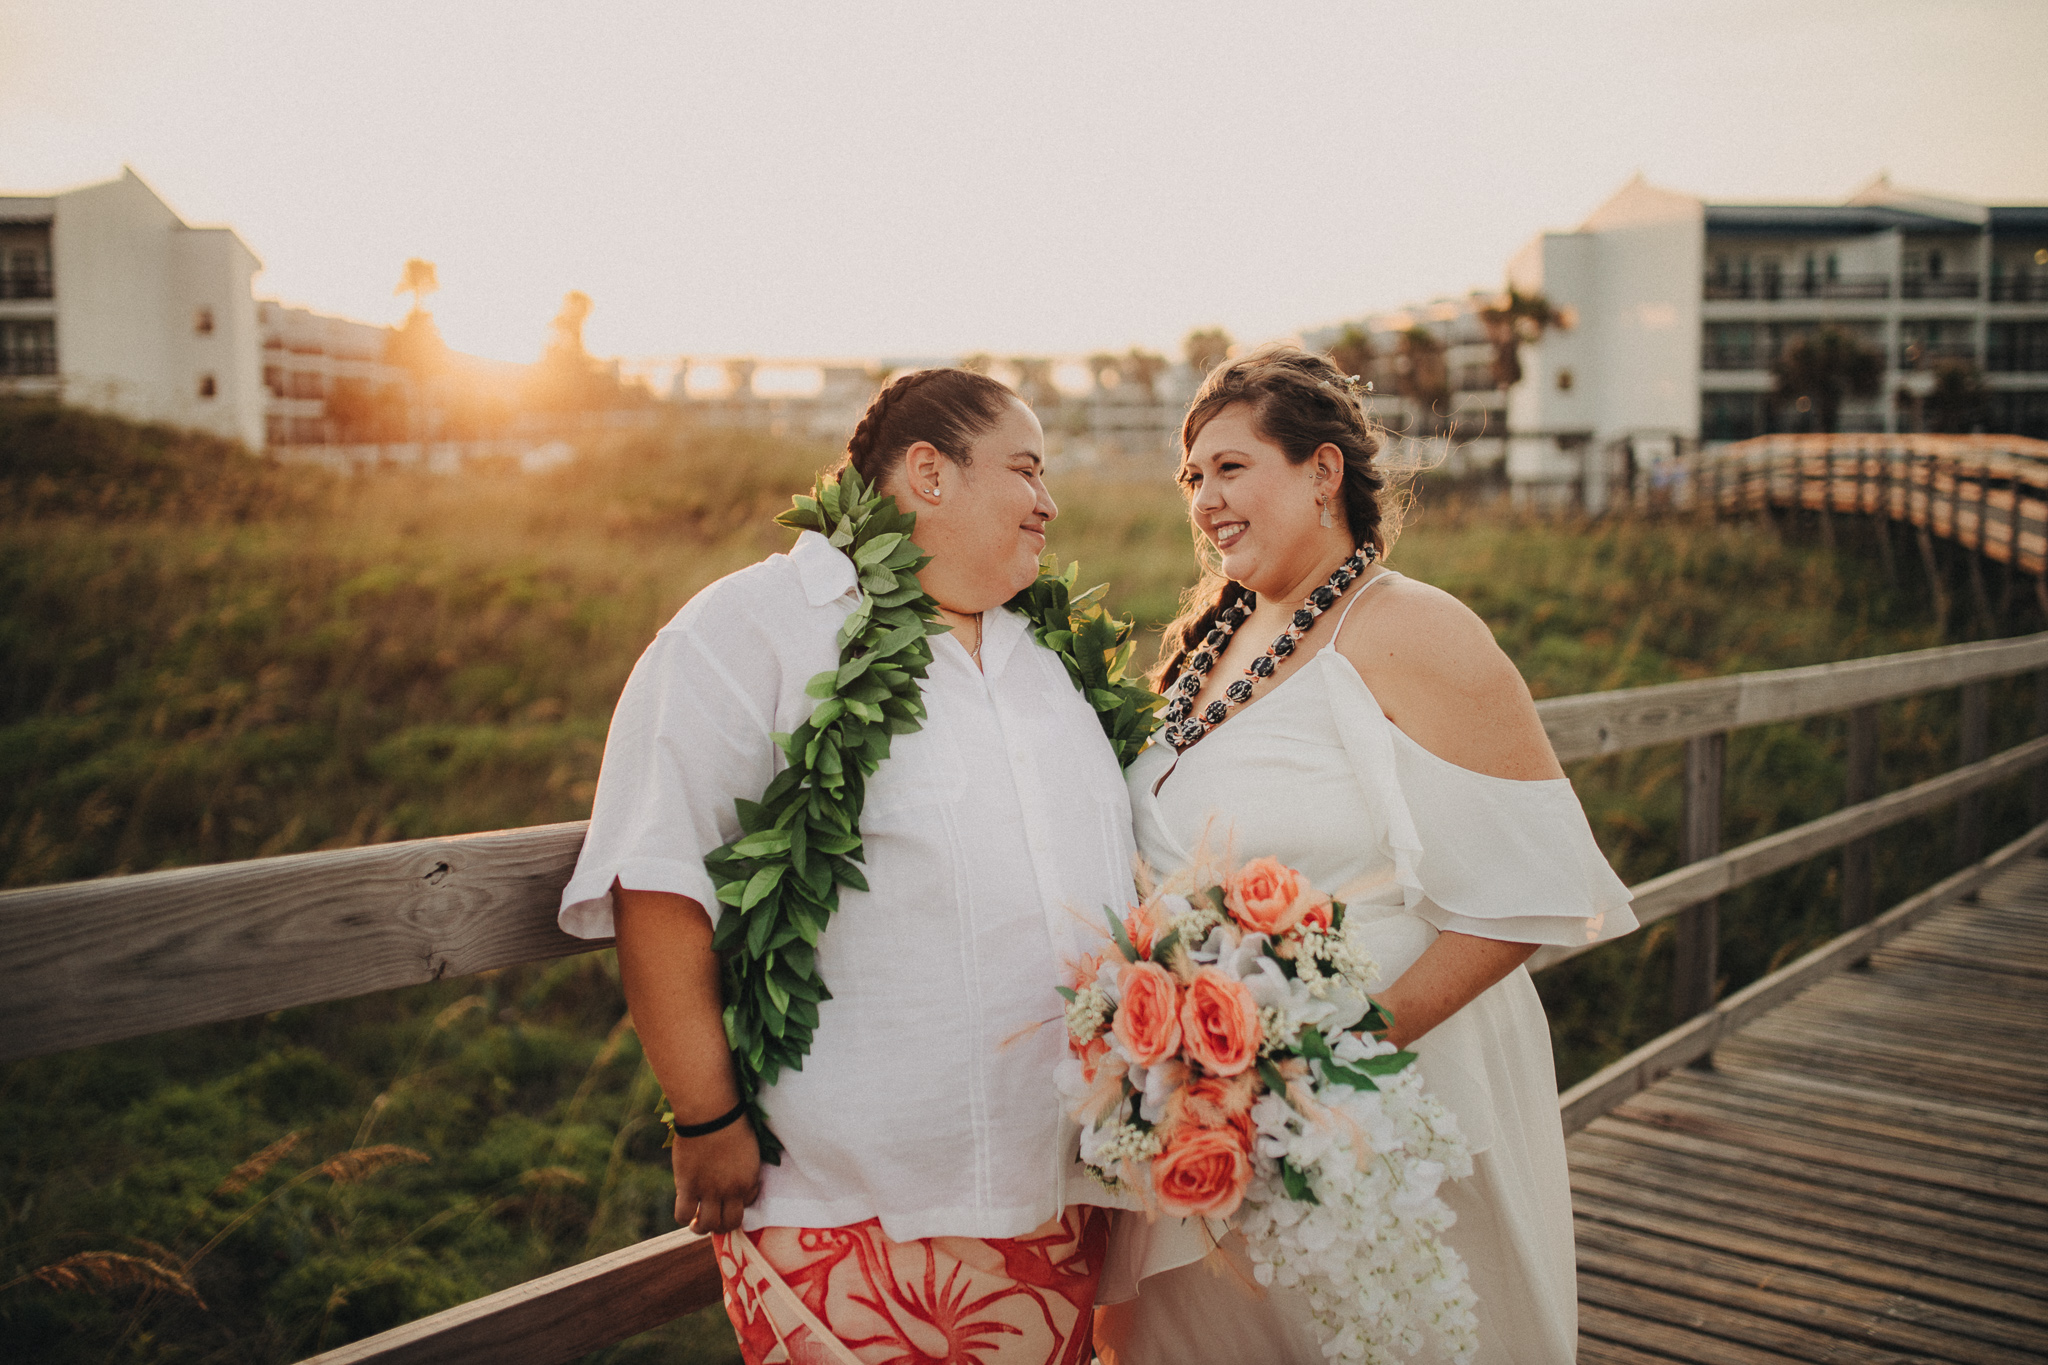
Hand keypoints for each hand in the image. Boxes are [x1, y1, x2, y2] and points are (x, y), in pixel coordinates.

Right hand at [672, 1117, 761, 1234]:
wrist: (711, 1113)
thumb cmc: (731, 1121)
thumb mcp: (749, 1147)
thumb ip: (744, 1166)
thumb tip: (737, 1175)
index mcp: (749, 1180)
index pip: (747, 1204)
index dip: (737, 1203)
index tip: (729, 1199)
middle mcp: (731, 1190)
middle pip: (730, 1223)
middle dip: (722, 1224)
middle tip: (713, 1218)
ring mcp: (709, 1190)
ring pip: (708, 1225)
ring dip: (702, 1227)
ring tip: (697, 1222)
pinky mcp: (688, 1186)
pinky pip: (684, 1214)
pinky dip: (684, 1216)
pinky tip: (686, 1210)